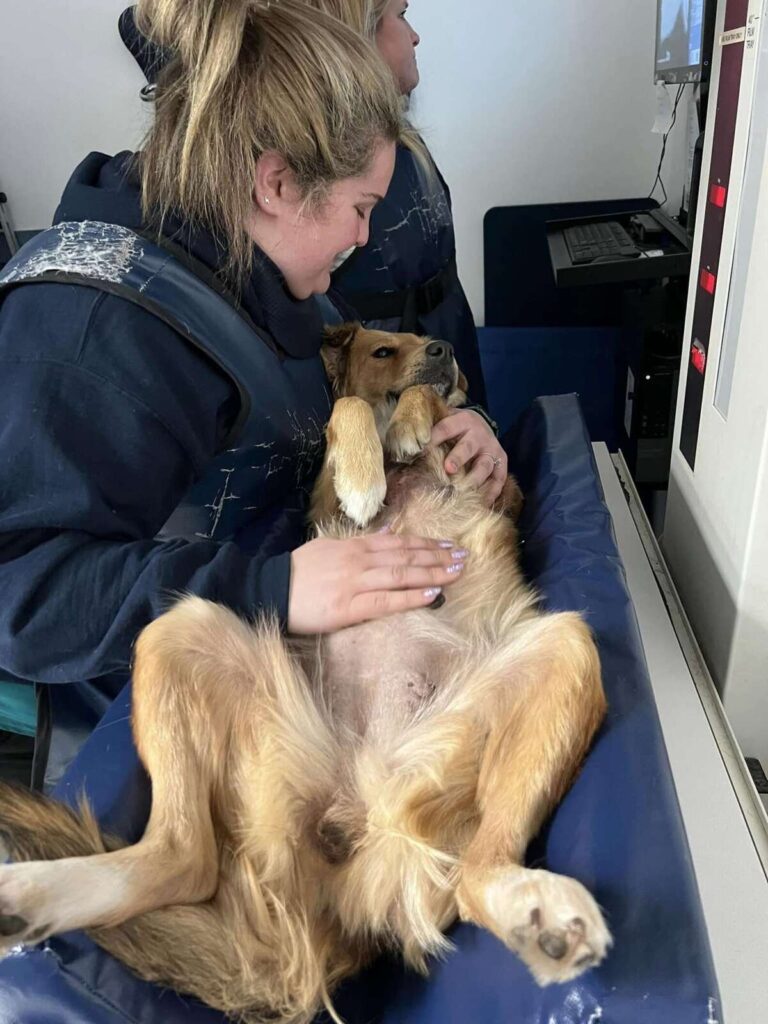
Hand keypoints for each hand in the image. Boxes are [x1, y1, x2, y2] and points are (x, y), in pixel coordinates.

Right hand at [288, 533, 467, 633]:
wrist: (269, 590)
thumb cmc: (297, 572)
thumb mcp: (327, 548)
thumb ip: (357, 543)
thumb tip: (384, 536)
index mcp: (353, 546)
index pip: (397, 542)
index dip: (425, 543)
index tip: (448, 545)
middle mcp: (359, 560)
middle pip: (406, 556)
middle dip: (437, 556)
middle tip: (464, 556)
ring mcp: (355, 582)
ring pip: (402, 574)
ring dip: (433, 573)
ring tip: (456, 572)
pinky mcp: (350, 607)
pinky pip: (387, 600)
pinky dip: (411, 597)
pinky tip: (433, 595)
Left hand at [430, 410, 506, 504]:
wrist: (482, 426)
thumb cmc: (456, 428)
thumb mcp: (446, 419)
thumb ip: (430, 428)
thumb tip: (403, 444)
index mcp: (463, 421)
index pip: (446, 428)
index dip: (433, 438)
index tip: (421, 450)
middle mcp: (479, 435)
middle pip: (468, 447)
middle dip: (458, 458)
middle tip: (449, 469)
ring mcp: (492, 450)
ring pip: (484, 466)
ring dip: (474, 479)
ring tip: (463, 492)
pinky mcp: (501, 464)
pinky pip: (498, 480)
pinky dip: (491, 492)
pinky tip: (482, 503)